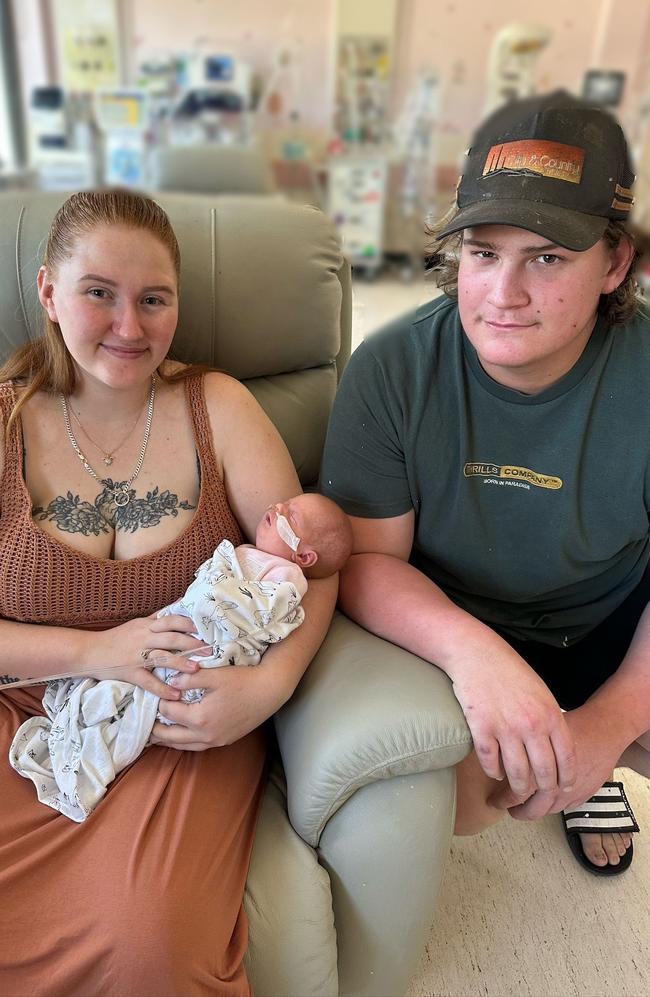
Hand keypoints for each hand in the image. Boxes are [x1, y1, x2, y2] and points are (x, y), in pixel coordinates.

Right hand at [84, 614, 212, 699]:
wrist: (88, 651)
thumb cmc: (115, 639)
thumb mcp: (136, 624)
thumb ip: (156, 619)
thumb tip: (177, 608)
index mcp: (146, 625)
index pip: (172, 620)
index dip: (191, 624)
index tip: (207, 630)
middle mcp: (143, 638)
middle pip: (172, 637)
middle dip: (193, 644)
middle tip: (211, 650)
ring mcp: (136, 655)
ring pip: (162, 657)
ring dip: (181, 663)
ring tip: (197, 670)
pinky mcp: (130, 672)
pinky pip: (148, 681)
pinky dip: (162, 688)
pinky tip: (175, 694)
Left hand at [150, 664, 282, 749]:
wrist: (270, 691)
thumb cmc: (243, 680)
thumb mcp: (213, 675)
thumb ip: (189, 679)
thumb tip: (170, 682)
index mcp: (200, 718)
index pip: (169, 712)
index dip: (159, 702)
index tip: (151, 694)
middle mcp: (206, 735)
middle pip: (171, 736)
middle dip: (155, 729)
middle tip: (142, 722)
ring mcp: (216, 740)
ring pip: (183, 746)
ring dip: (168, 740)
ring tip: (155, 733)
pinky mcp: (225, 740)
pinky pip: (197, 746)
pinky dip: (184, 742)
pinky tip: (180, 735)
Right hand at [451, 642, 576, 802]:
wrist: (476, 652)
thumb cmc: (509, 670)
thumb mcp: (540, 691)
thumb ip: (549, 719)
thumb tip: (555, 748)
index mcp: (550, 714)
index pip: (566, 757)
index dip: (567, 778)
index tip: (565, 788)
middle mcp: (531, 724)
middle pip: (543, 772)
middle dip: (543, 789)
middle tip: (540, 796)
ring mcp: (506, 728)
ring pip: (517, 774)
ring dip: (518, 788)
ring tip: (517, 792)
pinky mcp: (481, 729)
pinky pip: (490, 762)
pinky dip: (493, 772)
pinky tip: (495, 773)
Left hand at [500, 700, 630, 819]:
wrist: (604, 732)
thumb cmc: (572, 726)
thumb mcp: (539, 732)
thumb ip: (521, 749)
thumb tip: (501, 755)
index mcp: (539, 771)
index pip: (515, 794)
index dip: (502, 799)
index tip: (494, 799)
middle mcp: (554, 787)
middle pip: (532, 810)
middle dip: (517, 811)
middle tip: (507, 808)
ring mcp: (570, 794)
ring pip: (548, 811)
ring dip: (535, 810)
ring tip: (524, 806)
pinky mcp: (583, 795)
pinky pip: (565, 808)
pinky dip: (552, 805)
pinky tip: (546, 799)